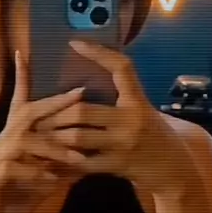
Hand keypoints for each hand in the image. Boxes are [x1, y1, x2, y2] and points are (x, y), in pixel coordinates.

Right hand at [0, 52, 86, 212]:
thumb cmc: (12, 201)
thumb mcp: (43, 181)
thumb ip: (60, 166)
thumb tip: (86, 156)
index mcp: (13, 138)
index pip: (19, 102)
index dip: (22, 78)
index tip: (26, 53)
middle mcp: (2, 142)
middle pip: (26, 113)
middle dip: (54, 104)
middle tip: (81, 96)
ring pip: (24, 140)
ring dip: (53, 147)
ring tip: (77, 156)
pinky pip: (16, 169)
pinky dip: (38, 174)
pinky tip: (55, 181)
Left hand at [36, 40, 195, 196]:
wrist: (175, 169)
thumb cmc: (154, 136)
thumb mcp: (142, 111)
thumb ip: (121, 98)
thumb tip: (87, 82)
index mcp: (137, 100)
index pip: (120, 68)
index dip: (98, 53)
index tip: (74, 43)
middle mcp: (131, 119)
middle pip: (82, 110)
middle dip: (55, 114)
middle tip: (36, 114)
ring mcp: (123, 144)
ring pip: (77, 137)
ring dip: (54, 136)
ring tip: (38, 133)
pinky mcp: (117, 166)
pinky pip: (83, 163)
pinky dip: (65, 161)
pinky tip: (51, 159)